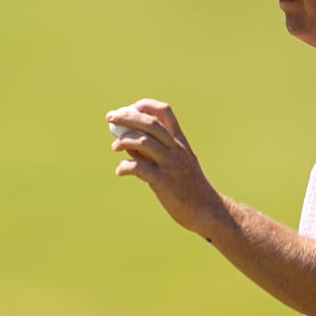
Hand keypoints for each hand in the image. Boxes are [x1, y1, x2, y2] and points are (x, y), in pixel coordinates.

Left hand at [106, 99, 225, 236]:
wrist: (205, 209)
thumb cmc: (185, 185)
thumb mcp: (173, 162)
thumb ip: (150, 150)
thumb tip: (123, 138)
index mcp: (180, 141)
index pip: (165, 112)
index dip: (145, 106)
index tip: (130, 107)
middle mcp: (177, 149)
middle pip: (150, 124)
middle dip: (128, 117)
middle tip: (110, 117)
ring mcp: (171, 165)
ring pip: (144, 143)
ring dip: (124, 141)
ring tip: (114, 147)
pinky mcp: (164, 182)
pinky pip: (140, 168)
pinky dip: (126, 167)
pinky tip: (120, 171)